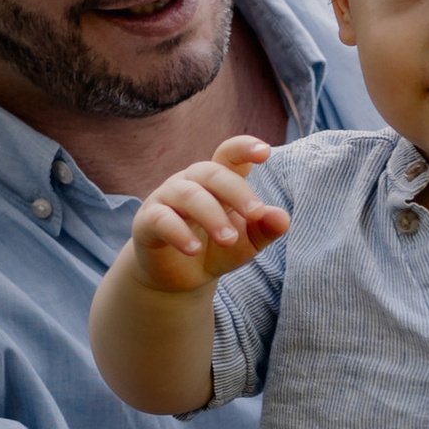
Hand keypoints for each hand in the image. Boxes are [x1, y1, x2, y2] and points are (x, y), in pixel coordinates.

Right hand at [129, 137, 287, 296]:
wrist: (179, 280)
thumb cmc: (216, 251)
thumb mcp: (246, 243)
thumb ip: (265, 229)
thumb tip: (282, 217)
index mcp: (218, 180)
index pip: (229, 154)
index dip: (244, 148)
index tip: (265, 152)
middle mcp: (190, 182)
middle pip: (211, 173)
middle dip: (237, 191)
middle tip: (256, 213)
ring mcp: (166, 198)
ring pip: (189, 194)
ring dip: (212, 215)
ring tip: (229, 240)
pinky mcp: (147, 221)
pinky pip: (161, 219)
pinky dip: (178, 232)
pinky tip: (194, 250)